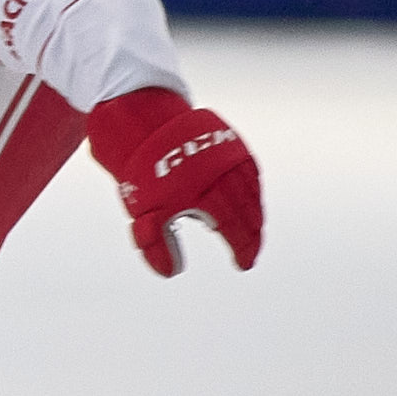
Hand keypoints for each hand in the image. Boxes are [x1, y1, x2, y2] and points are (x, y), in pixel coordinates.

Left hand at [87, 87, 261, 276]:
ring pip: (252, 193)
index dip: (242, 249)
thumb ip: (157, 246)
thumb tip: (171, 271)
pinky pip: (250, 173)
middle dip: (251, 236)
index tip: (243, 264)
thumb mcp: (143, 213)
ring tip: (251, 231)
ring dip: (255, 215)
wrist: (142, 124)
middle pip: (248, 213)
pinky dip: (253, 191)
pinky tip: (249, 201)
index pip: (234, 230)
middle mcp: (225, 175)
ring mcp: (231, 157)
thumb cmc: (144, 172)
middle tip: (250, 252)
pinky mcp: (231, 144)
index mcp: (206, 194)